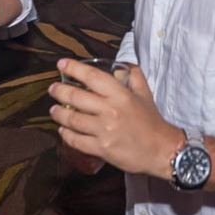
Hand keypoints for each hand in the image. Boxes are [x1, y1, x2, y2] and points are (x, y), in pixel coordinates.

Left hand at [49, 58, 178, 178]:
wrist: (162, 150)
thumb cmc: (152, 122)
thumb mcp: (145, 95)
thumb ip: (134, 77)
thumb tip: (125, 65)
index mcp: (120, 95)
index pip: (92, 76)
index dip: (74, 68)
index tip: (62, 64)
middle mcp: (110, 110)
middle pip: (76, 97)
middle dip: (59, 91)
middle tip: (53, 89)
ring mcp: (104, 130)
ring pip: (72, 119)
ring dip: (59, 113)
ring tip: (54, 110)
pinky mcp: (101, 148)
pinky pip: (76, 140)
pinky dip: (66, 135)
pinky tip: (63, 131)